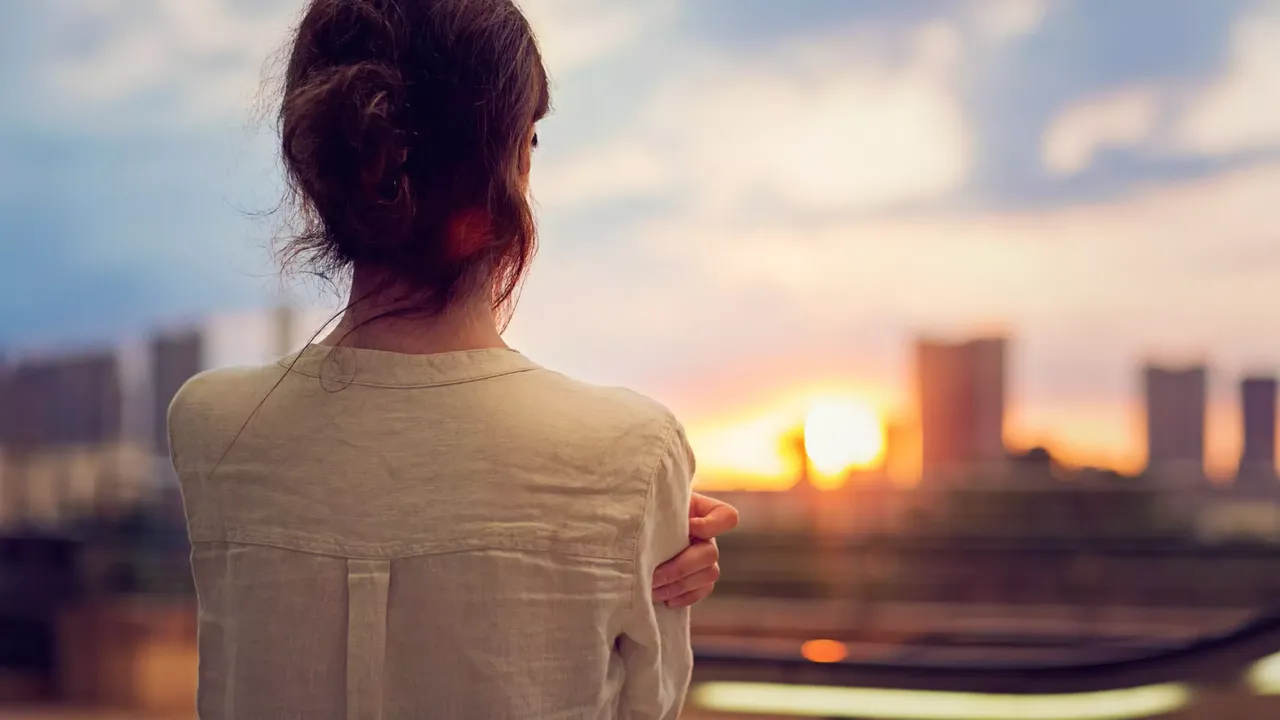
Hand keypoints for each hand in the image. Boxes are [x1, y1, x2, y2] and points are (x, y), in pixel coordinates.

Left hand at [652, 492, 739, 607]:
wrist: (636, 531)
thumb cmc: (644, 513)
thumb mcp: (652, 504)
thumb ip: (655, 507)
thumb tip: (644, 516)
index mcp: (700, 511)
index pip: (726, 517)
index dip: (711, 525)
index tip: (688, 527)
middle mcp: (707, 536)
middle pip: (711, 553)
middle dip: (681, 568)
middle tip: (655, 575)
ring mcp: (705, 558)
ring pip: (708, 575)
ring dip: (680, 585)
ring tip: (654, 589)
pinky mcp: (699, 578)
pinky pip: (703, 590)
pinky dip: (684, 597)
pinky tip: (666, 598)